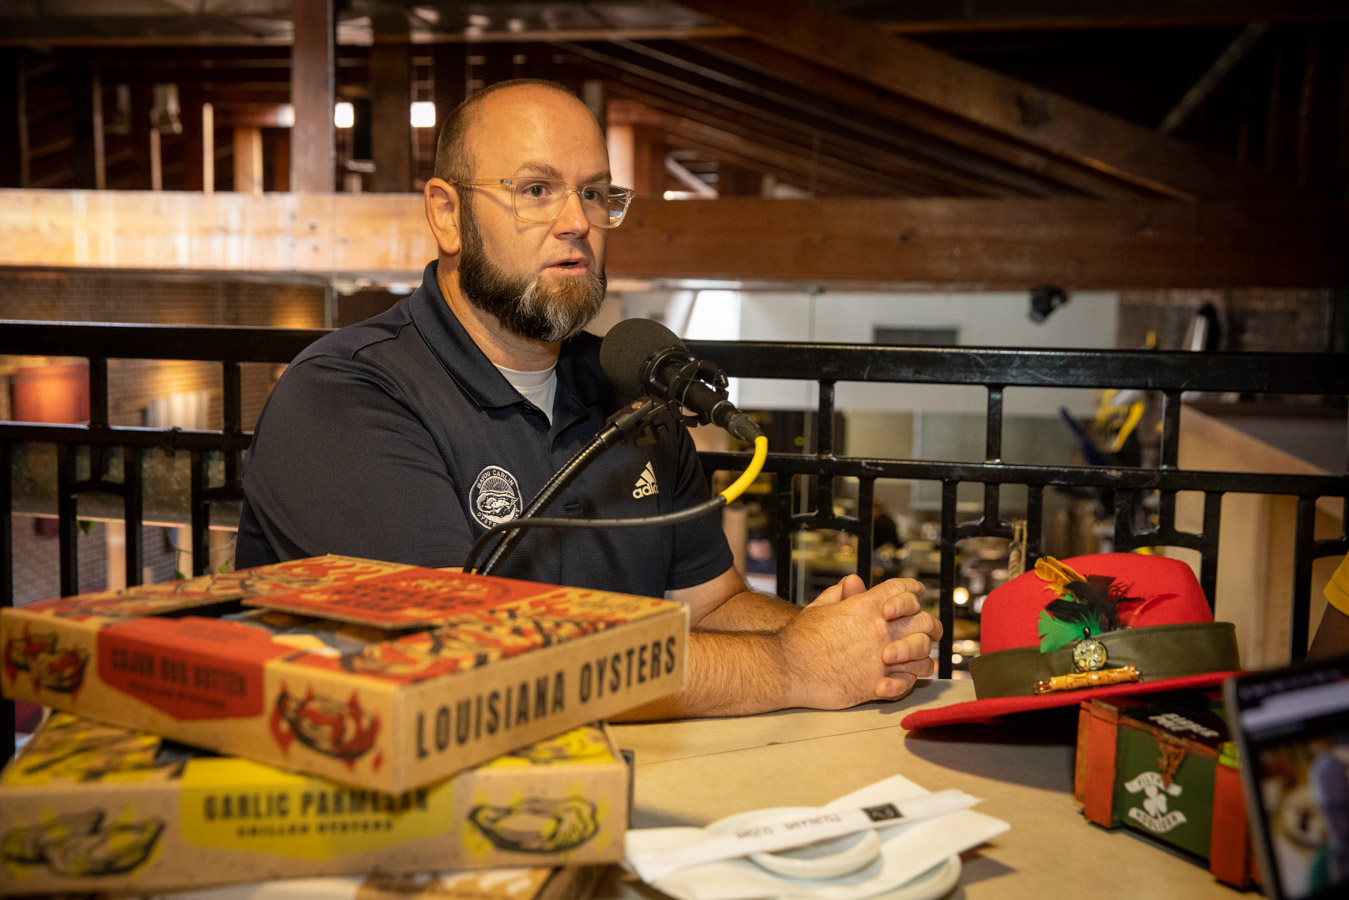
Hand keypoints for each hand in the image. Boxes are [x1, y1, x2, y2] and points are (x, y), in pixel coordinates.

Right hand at [781, 575, 940, 708]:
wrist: (788, 667)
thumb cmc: (800, 637)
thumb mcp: (820, 607)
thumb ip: (841, 594)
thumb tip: (854, 581)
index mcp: (866, 606)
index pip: (903, 589)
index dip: (913, 588)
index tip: (919, 591)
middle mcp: (879, 630)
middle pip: (924, 621)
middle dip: (929, 624)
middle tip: (926, 629)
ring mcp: (881, 658)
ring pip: (923, 654)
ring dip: (922, 655)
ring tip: (914, 658)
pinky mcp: (877, 685)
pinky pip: (909, 681)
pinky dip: (909, 679)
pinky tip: (900, 677)